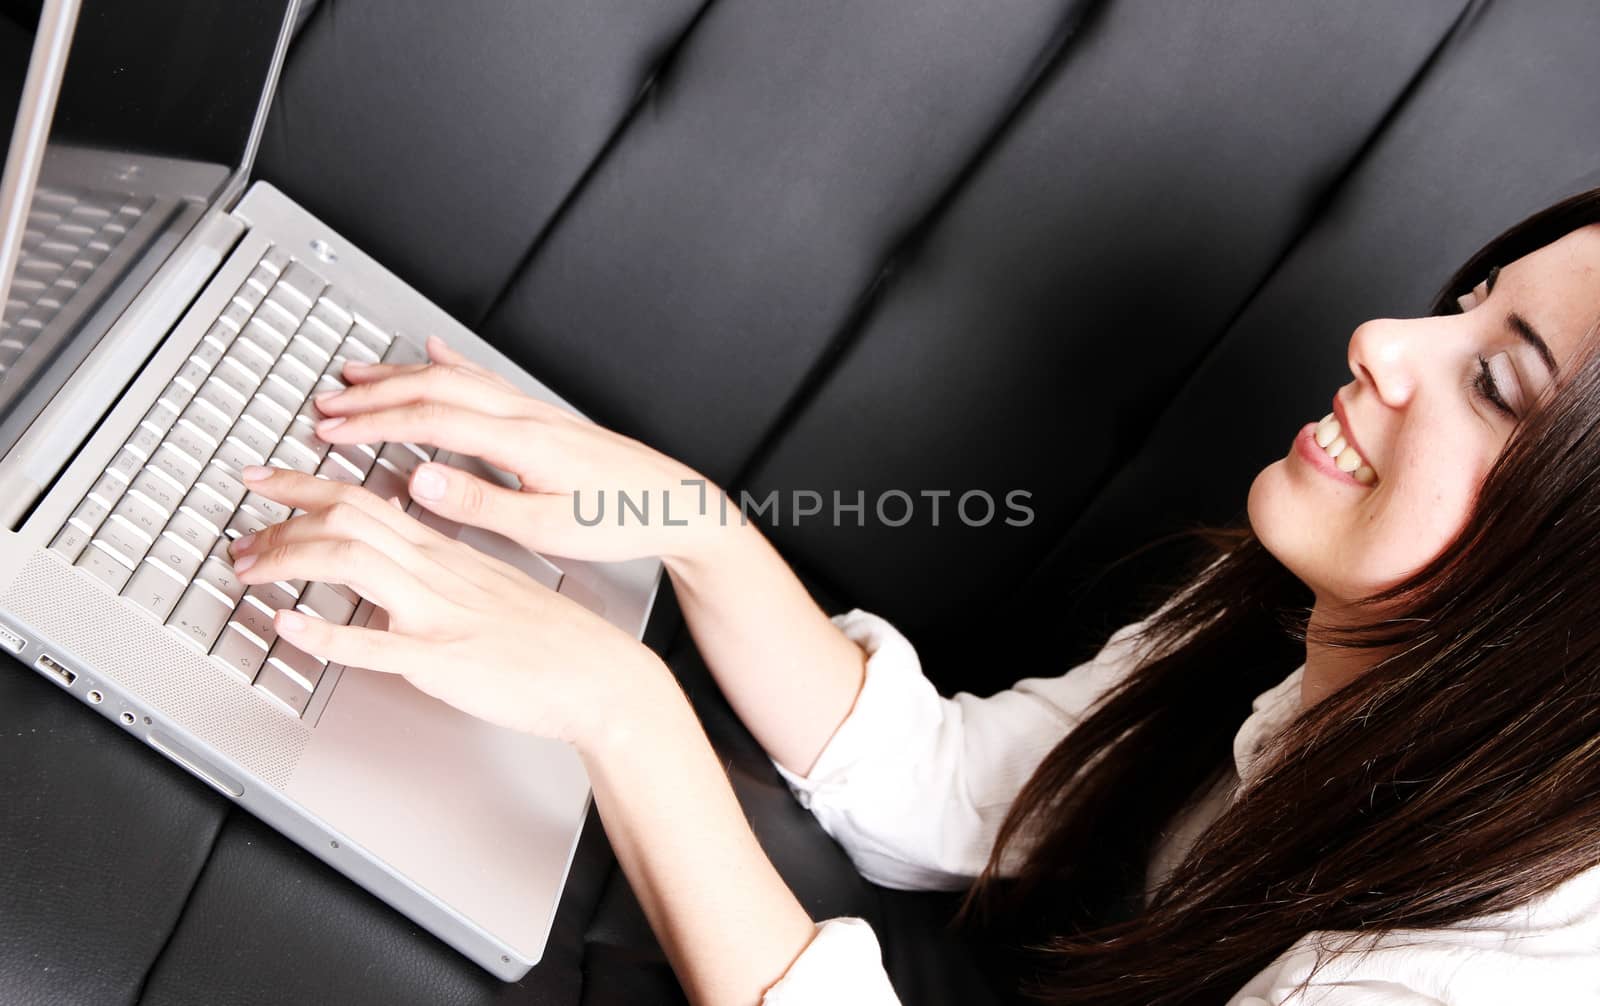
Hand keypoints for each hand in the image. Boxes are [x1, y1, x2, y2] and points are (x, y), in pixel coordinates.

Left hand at [227, 465, 663, 747]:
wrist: (599, 674)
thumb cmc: (554, 640)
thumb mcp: (490, 588)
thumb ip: (440, 574)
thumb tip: (398, 568)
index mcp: (446, 554)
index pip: (363, 499)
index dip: (303, 485)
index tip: (263, 478)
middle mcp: (436, 573)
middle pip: (345, 518)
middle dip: (280, 518)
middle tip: (237, 532)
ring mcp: (437, 613)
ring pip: (350, 562)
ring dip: (287, 559)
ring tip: (247, 570)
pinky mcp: (442, 659)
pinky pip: (374, 643)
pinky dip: (322, 632)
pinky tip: (286, 628)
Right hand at [310, 336, 729, 564]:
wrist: (675, 503)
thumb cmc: (621, 520)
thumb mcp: (547, 528)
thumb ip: (480, 506)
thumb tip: (421, 482)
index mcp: (522, 442)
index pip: (431, 421)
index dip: (374, 425)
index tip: (331, 434)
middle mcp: (526, 416)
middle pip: (434, 389)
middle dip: (373, 397)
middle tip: (324, 408)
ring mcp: (535, 410)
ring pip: (455, 378)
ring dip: (399, 377)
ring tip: (355, 379)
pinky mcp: (544, 417)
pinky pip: (484, 378)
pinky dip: (448, 364)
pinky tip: (432, 353)